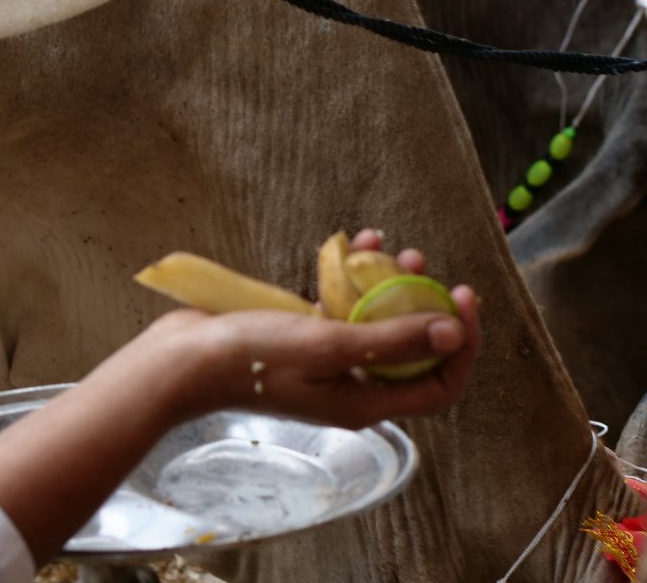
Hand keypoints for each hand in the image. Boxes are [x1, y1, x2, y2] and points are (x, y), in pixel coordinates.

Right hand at [144, 229, 478, 428]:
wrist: (185, 359)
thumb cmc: (253, 360)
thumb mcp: (328, 346)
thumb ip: (391, 339)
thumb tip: (454, 331)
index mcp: (365, 402)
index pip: (439, 382)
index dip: (461, 344)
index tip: (461, 298)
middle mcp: (352, 384)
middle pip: (411, 349)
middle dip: (425, 305)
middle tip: (426, 267)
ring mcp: (325, 360)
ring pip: (376, 322)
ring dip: (389, 285)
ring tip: (391, 249)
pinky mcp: (301, 335)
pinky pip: (340, 306)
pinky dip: (351, 278)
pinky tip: (352, 245)